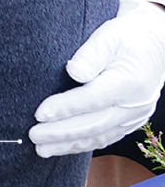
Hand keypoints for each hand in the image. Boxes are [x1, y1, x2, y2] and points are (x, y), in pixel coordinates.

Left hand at [29, 0, 164, 155]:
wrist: (154, 44)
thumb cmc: (127, 37)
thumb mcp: (109, 36)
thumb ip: (91, 54)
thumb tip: (74, 71)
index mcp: (128, 83)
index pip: (92, 99)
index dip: (65, 108)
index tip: (39, 114)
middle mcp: (133, 105)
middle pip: (93, 124)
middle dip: (61, 133)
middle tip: (33, 135)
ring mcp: (133, 116)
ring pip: (99, 136)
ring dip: (69, 144)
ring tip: (42, 149)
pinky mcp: (130, 121)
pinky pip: (105, 136)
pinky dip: (83, 143)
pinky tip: (64, 147)